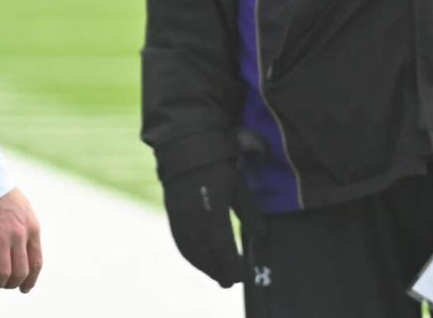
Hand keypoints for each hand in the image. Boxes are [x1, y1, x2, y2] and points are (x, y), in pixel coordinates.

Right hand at [0, 187, 41, 291]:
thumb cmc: (3, 196)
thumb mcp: (25, 212)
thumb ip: (26, 232)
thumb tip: (24, 254)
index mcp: (32, 228)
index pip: (36, 262)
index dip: (30, 280)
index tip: (24, 288)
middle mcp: (19, 234)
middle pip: (21, 272)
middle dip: (12, 284)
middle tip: (4, 285)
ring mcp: (1, 236)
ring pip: (3, 273)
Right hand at [163, 159, 262, 287]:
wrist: (188, 150)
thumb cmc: (219, 166)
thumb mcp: (239, 188)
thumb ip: (249, 213)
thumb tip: (260, 236)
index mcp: (214, 213)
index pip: (224, 250)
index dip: (233, 266)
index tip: (242, 275)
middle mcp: (195, 221)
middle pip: (208, 257)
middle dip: (220, 271)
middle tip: (231, 282)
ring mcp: (181, 220)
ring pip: (193, 253)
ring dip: (206, 267)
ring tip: (218, 274)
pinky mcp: (172, 216)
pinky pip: (181, 244)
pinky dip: (191, 257)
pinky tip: (200, 260)